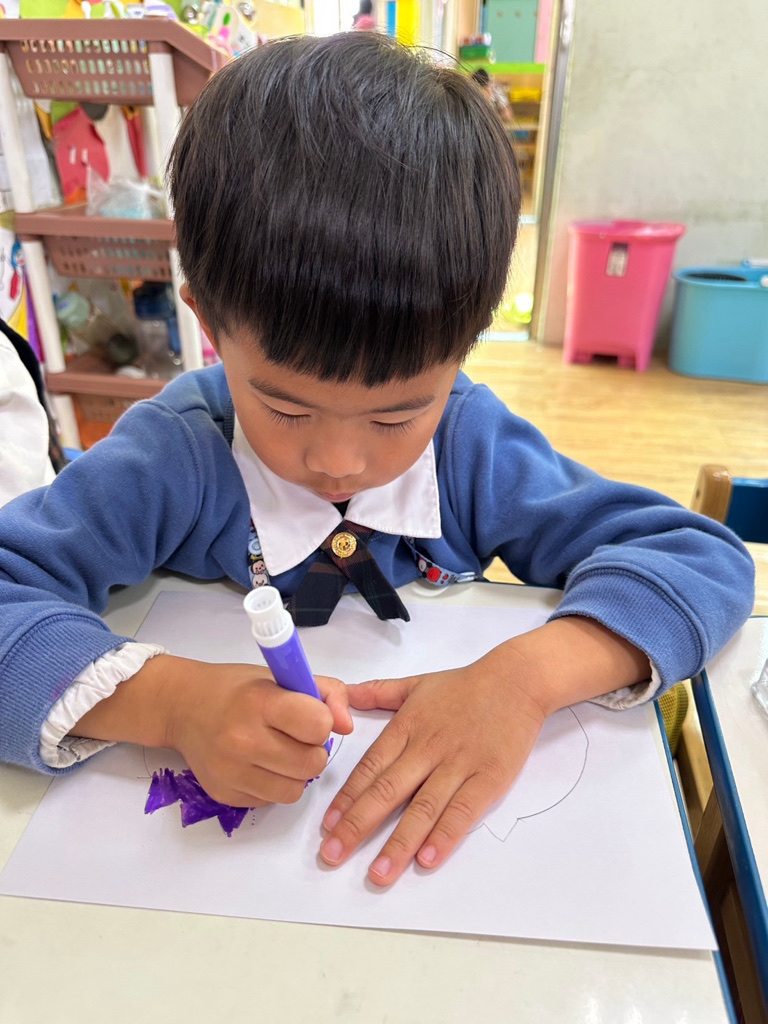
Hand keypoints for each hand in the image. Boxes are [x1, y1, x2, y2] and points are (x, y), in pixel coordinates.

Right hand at [72, 653, 352, 807]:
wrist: (182, 706)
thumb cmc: (238, 689)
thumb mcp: (282, 675)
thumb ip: (326, 693)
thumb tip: (347, 727)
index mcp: (260, 703)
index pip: (318, 725)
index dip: (321, 722)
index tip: (308, 715)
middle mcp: (242, 740)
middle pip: (312, 764)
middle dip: (312, 751)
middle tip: (295, 736)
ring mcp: (230, 772)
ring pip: (296, 790)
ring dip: (296, 773)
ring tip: (278, 751)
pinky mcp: (224, 796)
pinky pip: (271, 802)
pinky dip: (274, 786)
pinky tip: (259, 764)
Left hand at [319, 649, 546, 885]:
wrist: (517, 681)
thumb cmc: (465, 686)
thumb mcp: (416, 684)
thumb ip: (377, 692)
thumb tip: (342, 693)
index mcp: (407, 727)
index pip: (369, 767)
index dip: (346, 798)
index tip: (327, 826)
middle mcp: (428, 748)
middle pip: (388, 790)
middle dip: (357, 826)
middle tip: (333, 854)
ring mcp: (459, 765)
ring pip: (423, 808)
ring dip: (398, 844)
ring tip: (378, 874)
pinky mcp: (489, 778)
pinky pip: (463, 811)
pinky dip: (445, 836)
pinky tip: (426, 860)